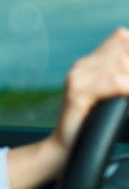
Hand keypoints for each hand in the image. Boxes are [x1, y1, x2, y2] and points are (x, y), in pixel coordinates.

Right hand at [8, 27, 128, 188]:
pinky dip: (128, 89)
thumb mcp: (111, 97)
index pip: (121, 38)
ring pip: (121, 64)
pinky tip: (128, 100)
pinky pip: (113, 81)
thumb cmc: (92, 127)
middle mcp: (81, 66)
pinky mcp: (76, 93)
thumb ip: (121, 80)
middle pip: (124, 49)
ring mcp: (76, 78)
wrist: (65, 150)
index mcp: (89, 63)